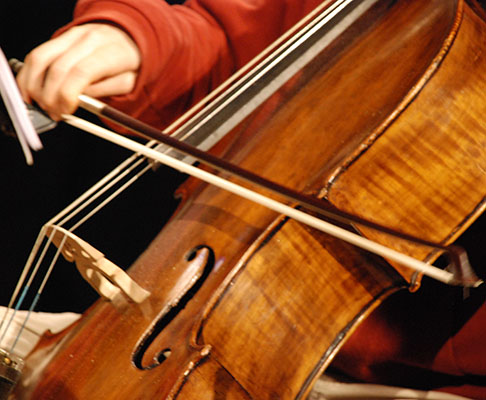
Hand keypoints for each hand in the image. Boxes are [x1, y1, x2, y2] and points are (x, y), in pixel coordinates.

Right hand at [17, 23, 140, 119]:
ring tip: (42, 105)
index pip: (81, 73)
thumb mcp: (128, 83)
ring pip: (41, 59)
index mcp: (110, 52)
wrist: (126, 38)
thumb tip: (78, 101)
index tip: (66, 111)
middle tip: (54, 113)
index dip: (68, 95)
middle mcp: (88, 40)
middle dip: (51, 97)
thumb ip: (104, 92)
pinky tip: (32, 92)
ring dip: (35, 87)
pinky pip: (36, 55)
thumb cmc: (128, 64)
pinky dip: (29, 76)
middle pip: (58, 69)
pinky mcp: (59, 38)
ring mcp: (71, 36)